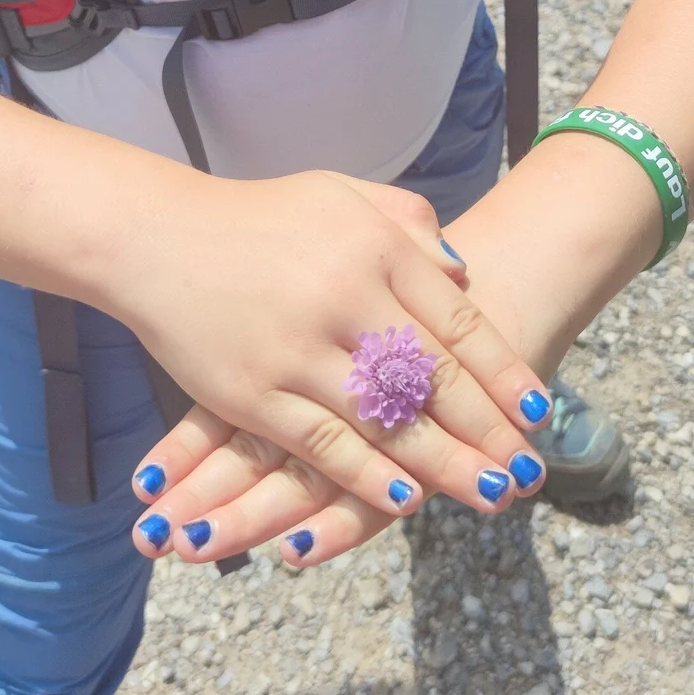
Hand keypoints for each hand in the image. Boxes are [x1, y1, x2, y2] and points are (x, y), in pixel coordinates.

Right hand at [117, 170, 550, 560]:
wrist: (154, 236)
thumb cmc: (258, 216)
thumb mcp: (342, 195)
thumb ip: (407, 226)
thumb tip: (461, 274)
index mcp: (374, 248)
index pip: (457, 323)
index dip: (501, 373)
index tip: (538, 411)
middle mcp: (344, 297)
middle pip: (433, 378)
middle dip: (488, 430)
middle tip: (527, 470)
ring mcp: (298, 349)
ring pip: (388, 422)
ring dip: (444, 465)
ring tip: (488, 494)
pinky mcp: (254, 392)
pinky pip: (325, 445)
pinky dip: (369, 477)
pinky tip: (407, 500)